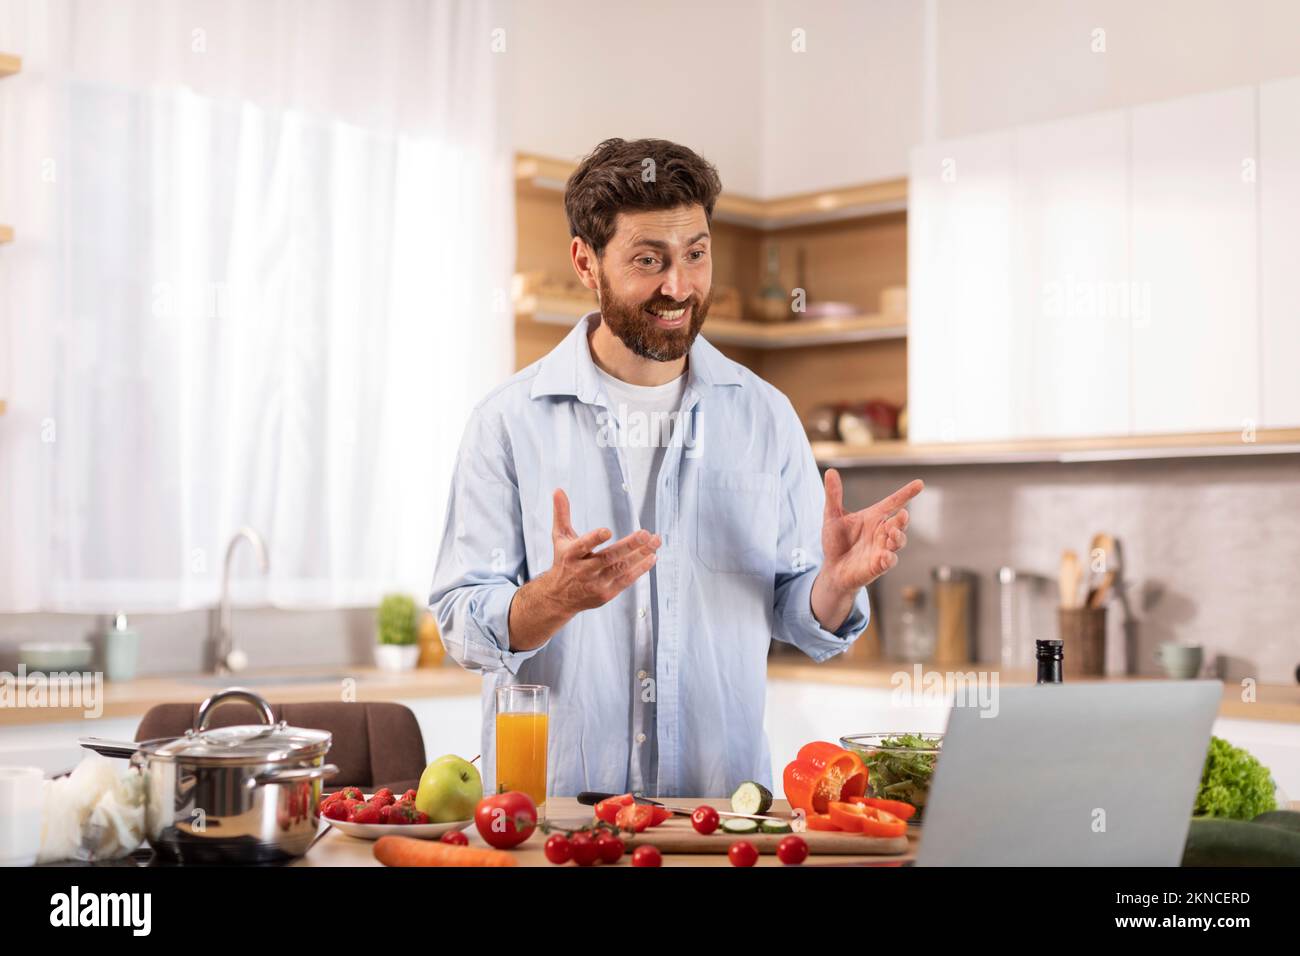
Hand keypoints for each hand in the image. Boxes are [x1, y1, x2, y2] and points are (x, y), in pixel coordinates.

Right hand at [507, 489, 660, 651]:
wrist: (558, 597)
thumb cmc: (563, 561)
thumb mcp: (559, 538)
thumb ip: (561, 514)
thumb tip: (558, 490)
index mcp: (571, 554)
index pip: (583, 546)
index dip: (594, 539)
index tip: (607, 531)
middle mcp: (583, 570)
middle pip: (608, 558)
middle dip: (629, 546)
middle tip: (645, 534)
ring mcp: (595, 583)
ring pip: (621, 568)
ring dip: (640, 555)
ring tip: (655, 542)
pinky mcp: (606, 594)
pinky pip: (626, 580)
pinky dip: (640, 569)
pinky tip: (652, 557)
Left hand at [820, 469, 922, 591]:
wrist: (832, 569)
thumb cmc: (835, 542)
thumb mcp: (832, 516)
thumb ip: (833, 495)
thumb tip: (831, 471)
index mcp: (874, 517)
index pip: (893, 502)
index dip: (907, 493)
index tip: (920, 483)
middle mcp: (882, 532)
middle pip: (899, 523)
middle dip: (902, 519)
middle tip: (903, 514)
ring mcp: (882, 549)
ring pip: (898, 542)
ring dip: (898, 537)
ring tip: (893, 533)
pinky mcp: (877, 566)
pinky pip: (888, 561)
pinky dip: (889, 558)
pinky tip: (886, 556)